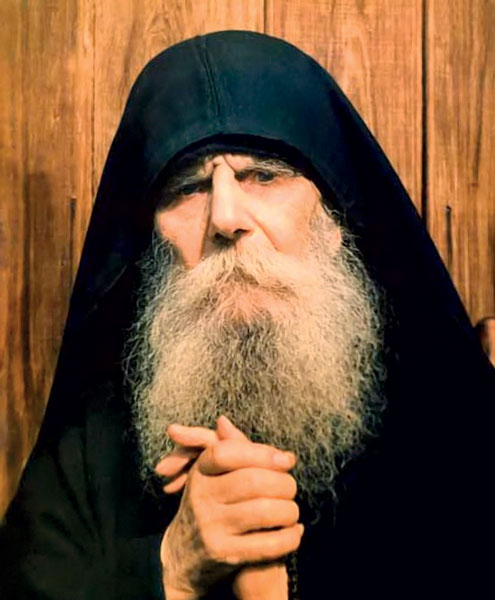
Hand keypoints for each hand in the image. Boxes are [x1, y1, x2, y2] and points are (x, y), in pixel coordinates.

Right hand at [157, 417, 301, 599]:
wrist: (183, 558)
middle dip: (283, 484)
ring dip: (289, 511)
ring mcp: (211, 527)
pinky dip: (290, 537)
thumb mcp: (215, 474)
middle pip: (253, 481)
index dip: (261, 453)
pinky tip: (293, 533)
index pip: (227, 452)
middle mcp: (201, 497)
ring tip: (292, 511)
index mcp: (201, 472)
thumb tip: (270, 445)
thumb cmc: (211, 506)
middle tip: (291, 488)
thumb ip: (239, 452)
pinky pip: (268, 544)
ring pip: (264, 511)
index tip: (286, 460)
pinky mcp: (224, 555)